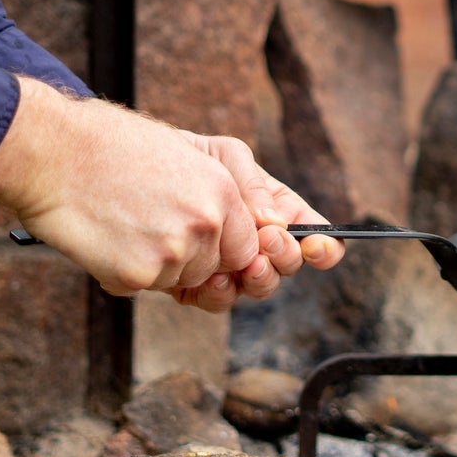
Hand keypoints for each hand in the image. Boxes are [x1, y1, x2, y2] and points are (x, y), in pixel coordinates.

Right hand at [0, 78, 343, 302]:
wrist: (53, 153)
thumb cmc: (120, 148)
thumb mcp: (196, 149)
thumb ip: (246, 186)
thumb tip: (278, 227)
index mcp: (226, 191)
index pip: (258, 246)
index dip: (251, 256)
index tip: (246, 259)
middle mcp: (209, 224)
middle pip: (229, 272)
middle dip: (208, 265)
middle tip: (172, 238)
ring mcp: (176, 254)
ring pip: (189, 284)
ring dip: (166, 267)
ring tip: (135, 222)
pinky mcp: (140, 277)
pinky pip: (151, 290)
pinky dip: (130, 273)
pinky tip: (113, 238)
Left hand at [170, 133, 345, 311]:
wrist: (131, 174)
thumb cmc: (188, 158)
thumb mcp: (226, 155)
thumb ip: (253, 185)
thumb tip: (275, 223)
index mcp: (274, 210)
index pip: (313, 233)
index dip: (325, 246)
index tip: (317, 246)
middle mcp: (257, 243)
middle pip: (289, 265)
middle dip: (285, 257)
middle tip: (268, 241)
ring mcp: (230, 267)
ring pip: (258, 287)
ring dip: (259, 279)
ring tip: (246, 264)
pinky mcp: (197, 285)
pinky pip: (219, 300)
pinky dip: (221, 293)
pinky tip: (212, 277)